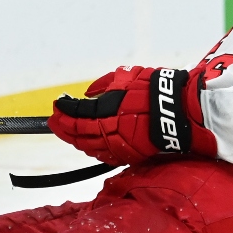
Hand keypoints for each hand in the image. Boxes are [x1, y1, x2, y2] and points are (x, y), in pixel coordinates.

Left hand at [47, 66, 216, 166]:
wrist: (179, 112)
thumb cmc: (154, 90)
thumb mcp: (127, 77)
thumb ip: (104, 85)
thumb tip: (88, 95)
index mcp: (106, 111)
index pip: (76, 113)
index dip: (63, 109)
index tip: (57, 104)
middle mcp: (108, 130)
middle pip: (77, 132)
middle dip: (63, 126)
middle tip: (53, 120)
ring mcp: (117, 145)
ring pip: (87, 146)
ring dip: (74, 138)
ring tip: (65, 131)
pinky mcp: (127, 155)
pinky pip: (102, 154)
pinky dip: (90, 147)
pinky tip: (85, 142)